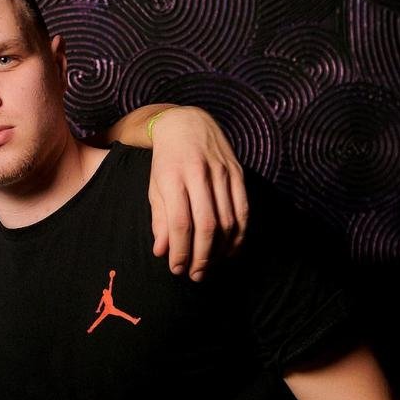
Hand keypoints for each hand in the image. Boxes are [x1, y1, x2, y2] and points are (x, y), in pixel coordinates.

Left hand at [145, 105, 248, 281]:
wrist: (187, 123)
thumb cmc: (166, 161)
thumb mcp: (155, 187)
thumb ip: (159, 220)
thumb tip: (162, 252)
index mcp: (173, 177)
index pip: (180, 222)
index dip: (180, 250)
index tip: (177, 268)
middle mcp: (200, 174)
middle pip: (207, 225)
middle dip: (202, 256)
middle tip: (196, 275)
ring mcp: (222, 172)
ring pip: (228, 220)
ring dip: (221, 250)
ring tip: (211, 266)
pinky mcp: (238, 173)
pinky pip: (244, 210)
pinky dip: (239, 235)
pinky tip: (230, 250)